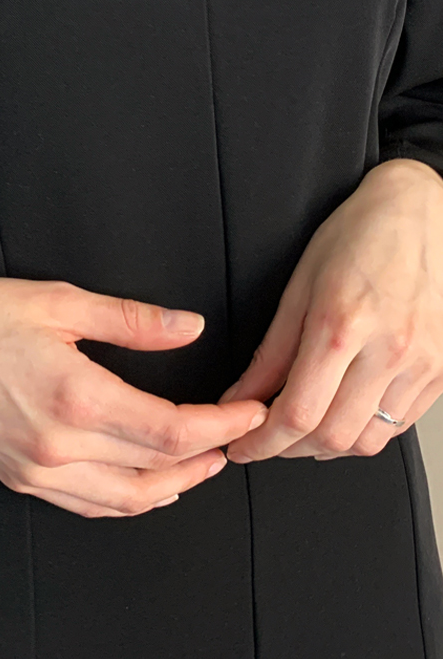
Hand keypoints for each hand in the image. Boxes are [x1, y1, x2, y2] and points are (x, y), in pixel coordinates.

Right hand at [0, 275, 267, 517]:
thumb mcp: (57, 301)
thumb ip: (130, 320)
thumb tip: (190, 327)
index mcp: (74, 397)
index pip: (170, 430)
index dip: (220, 425)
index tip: (249, 412)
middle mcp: (59, 445)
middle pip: (156, 469)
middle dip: (208, 454)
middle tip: (237, 434)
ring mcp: (37, 469)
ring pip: (126, 500)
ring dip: (175, 486)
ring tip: (204, 462)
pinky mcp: (20, 477)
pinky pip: (89, 506)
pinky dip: (129, 501)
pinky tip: (146, 484)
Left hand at [218, 158, 442, 463]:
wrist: (418, 213)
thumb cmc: (359, 237)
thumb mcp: (299, 286)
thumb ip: (270, 352)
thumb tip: (240, 397)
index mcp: (341, 324)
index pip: (297, 412)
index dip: (262, 442)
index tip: (242, 446)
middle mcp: (387, 350)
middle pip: (332, 437)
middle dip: (288, 450)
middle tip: (264, 440)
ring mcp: (420, 364)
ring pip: (367, 441)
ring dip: (326, 448)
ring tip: (301, 429)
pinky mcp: (441, 373)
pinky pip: (397, 426)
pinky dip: (363, 432)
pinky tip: (342, 415)